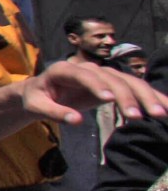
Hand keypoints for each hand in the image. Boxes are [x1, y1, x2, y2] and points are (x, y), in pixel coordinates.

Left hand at [28, 63, 167, 123]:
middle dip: (128, 97)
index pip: (85, 76)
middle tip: (141, 116)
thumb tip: (77, 121)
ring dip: (147, 97)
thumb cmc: (36, 98)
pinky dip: (151, 98)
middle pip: (113, 79)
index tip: (109, 100)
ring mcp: (103, 75)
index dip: (98, 86)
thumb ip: (53, 113)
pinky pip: (134, 89)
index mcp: (65, 69)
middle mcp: (88, 68)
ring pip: (129, 82)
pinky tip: (166, 108)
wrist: (41, 91)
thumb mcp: (35, 106)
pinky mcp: (113, 84)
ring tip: (161, 114)